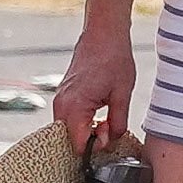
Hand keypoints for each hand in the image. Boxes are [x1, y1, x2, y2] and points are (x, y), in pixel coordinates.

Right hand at [51, 26, 138, 151]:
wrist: (102, 35)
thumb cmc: (113, 59)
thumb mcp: (122, 95)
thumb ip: (118, 123)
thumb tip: (112, 140)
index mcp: (75, 107)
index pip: (78, 146)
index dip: (96, 147)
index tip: (109, 132)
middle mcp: (61, 105)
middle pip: (70, 141)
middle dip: (91, 139)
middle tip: (108, 124)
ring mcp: (59, 100)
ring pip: (69, 131)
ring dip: (86, 130)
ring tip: (104, 116)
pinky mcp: (62, 96)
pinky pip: (68, 119)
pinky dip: (82, 121)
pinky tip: (97, 110)